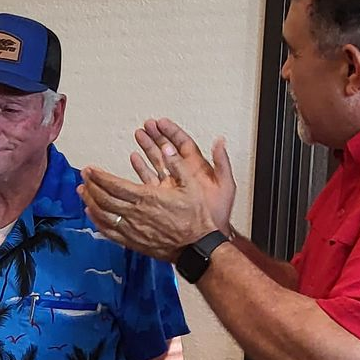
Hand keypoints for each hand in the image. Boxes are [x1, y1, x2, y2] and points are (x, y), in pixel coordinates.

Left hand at [80, 118, 229, 261]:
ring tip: (82, 191)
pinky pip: (109, 231)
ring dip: (90, 202)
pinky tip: (91, 213)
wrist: (197, 247)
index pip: (114, 185)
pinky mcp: (133, 242)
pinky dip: (97, 221)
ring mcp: (132, 230)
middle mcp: (135, 214)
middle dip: (91, 186)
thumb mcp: (192, 185)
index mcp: (147, 198)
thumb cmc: (196, 216)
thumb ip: (177, 165)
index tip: (90, 169)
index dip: (99, 176)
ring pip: (103, 215)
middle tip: (83, 176)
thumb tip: (167, 146)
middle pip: (104, 199)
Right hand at [138, 119, 234, 233]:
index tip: (162, 122)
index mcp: (197, 169)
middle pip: (168, 150)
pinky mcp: (161, 197)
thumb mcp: (224, 186)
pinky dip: (141, 167)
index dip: (172, 132)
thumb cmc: (216, 215)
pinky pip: (149, 178)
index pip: (183, 144)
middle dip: (157, 136)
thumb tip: (220, 141)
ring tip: (138, 135)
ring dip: (148, 148)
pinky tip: (134, 158)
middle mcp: (183, 175)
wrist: (205, 237)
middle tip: (147, 125)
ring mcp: (171, 185)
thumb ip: (222, 163)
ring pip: (157, 161)